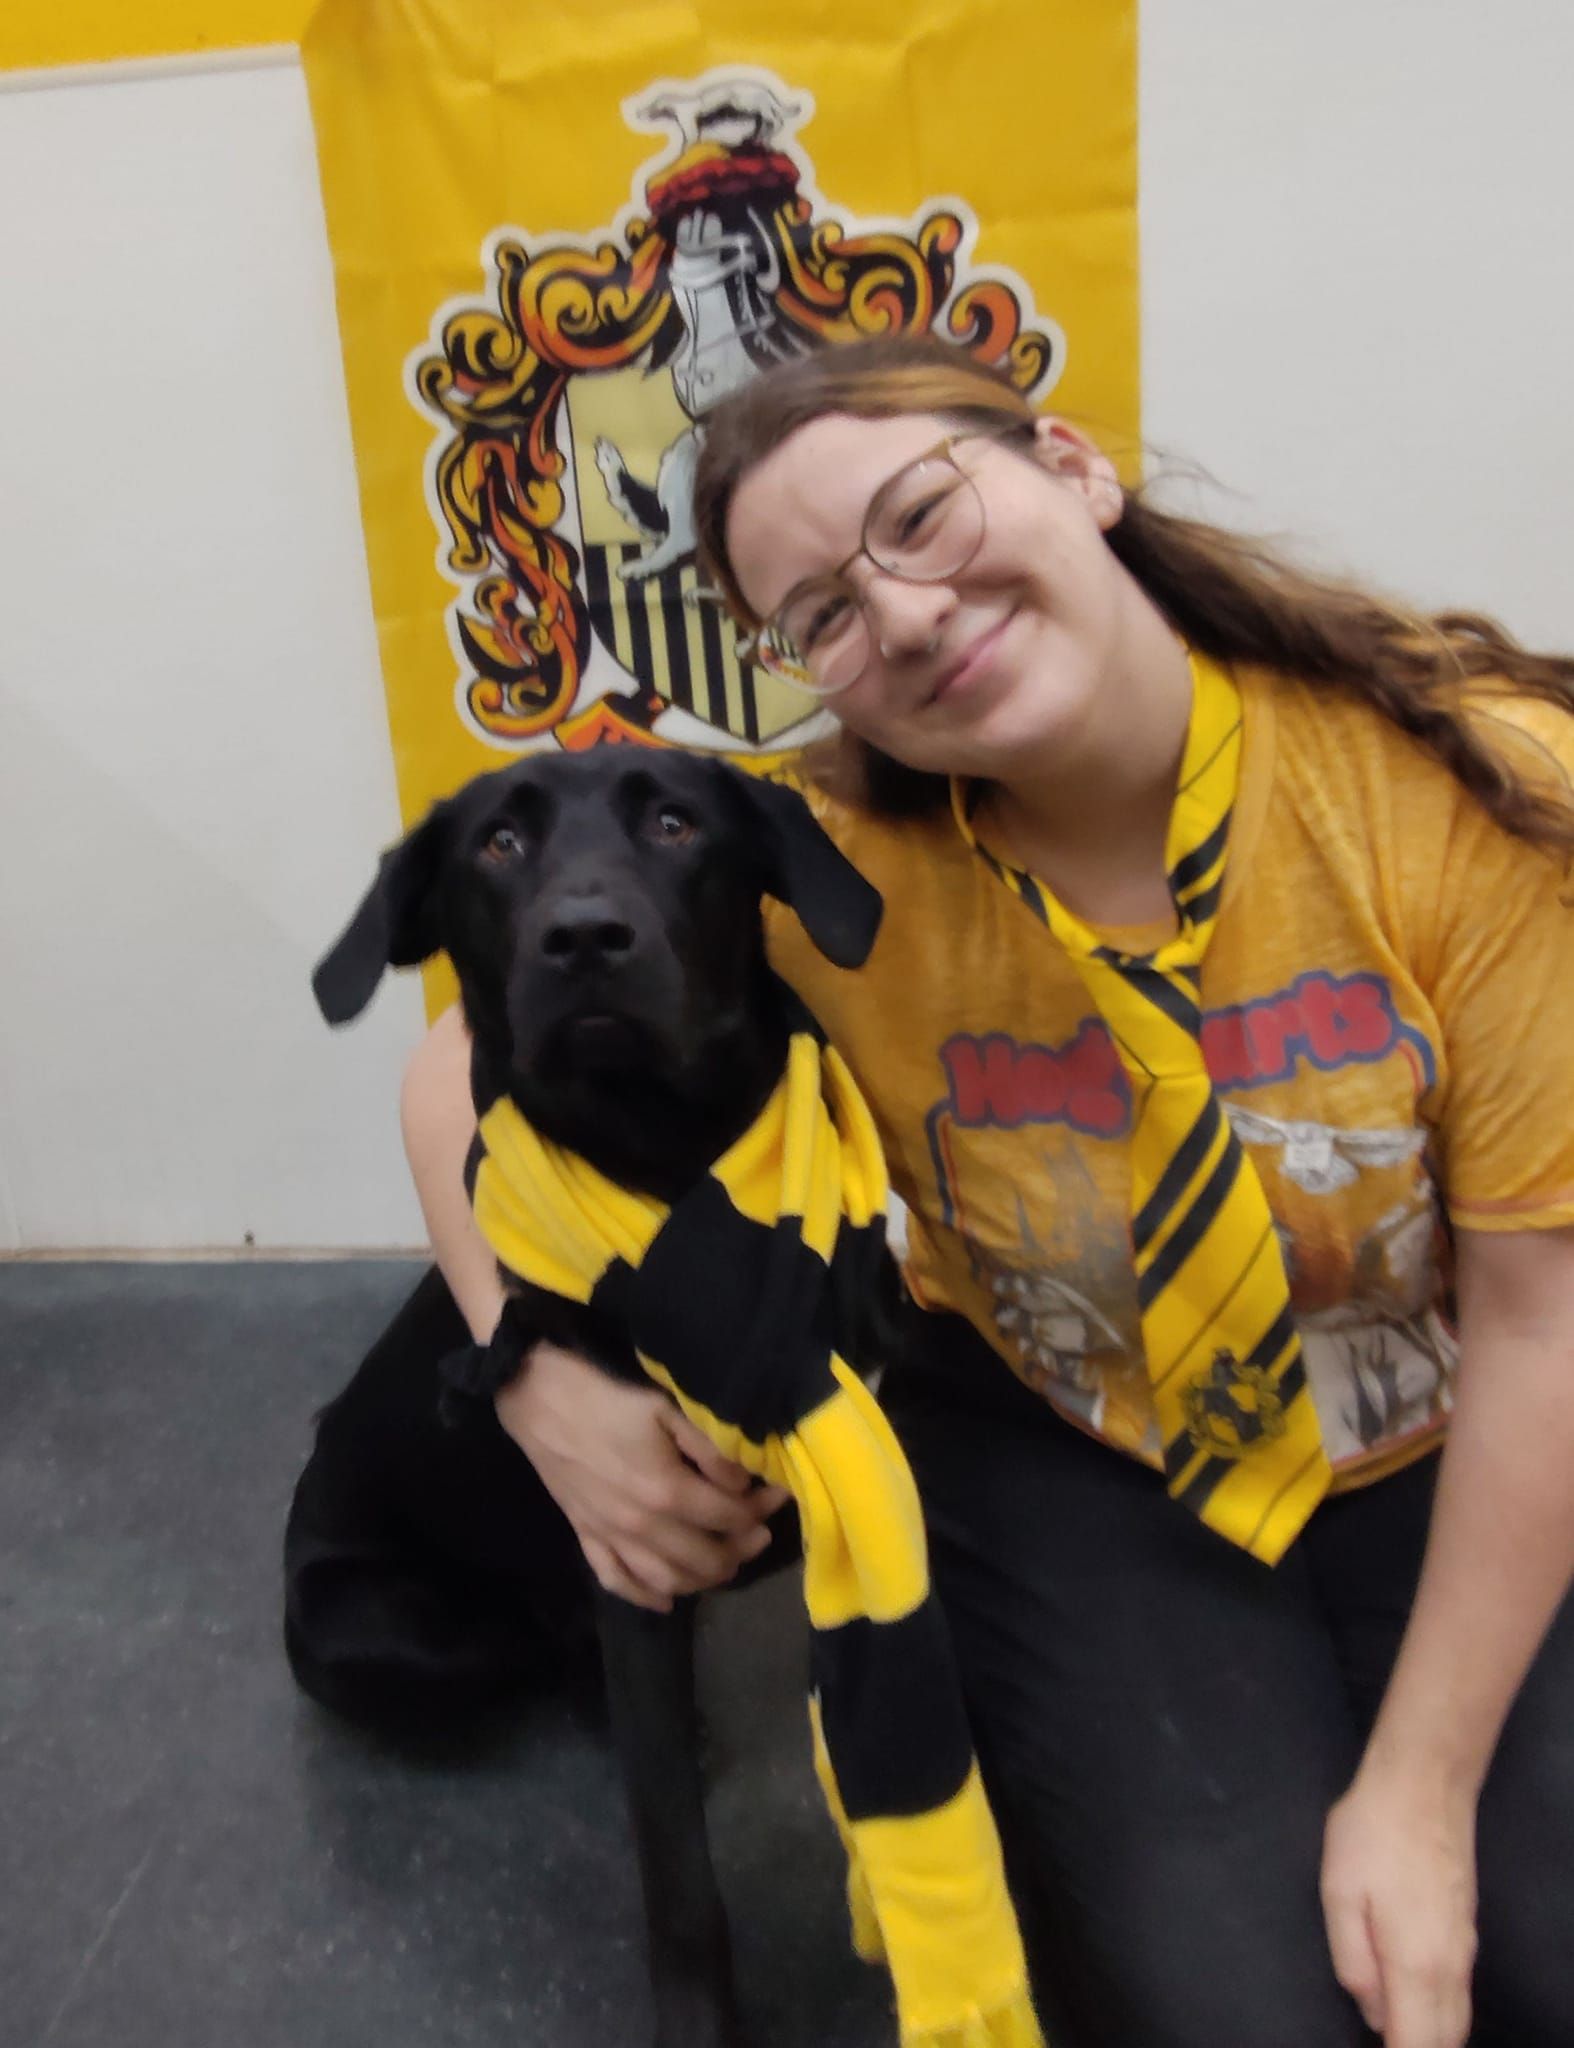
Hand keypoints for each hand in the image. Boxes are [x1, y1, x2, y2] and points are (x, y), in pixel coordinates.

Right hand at [495, 1340, 789, 1612]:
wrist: (538, 1398)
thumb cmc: (607, 1397)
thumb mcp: (666, 1408)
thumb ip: (709, 1449)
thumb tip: (741, 1484)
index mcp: (666, 1491)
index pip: (729, 1517)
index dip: (760, 1510)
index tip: (778, 1497)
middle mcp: (640, 1526)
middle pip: (704, 1558)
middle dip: (740, 1551)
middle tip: (759, 1535)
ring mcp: (610, 1536)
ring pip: (666, 1580)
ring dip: (702, 1580)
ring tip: (725, 1563)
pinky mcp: (585, 1536)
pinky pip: (616, 1580)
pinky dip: (643, 1596)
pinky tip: (665, 1600)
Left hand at [1321, 1764, 1477, 2047]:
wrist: (1424, 1784)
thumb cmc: (1372, 1834)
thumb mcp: (1340, 1894)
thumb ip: (1353, 1962)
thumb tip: (1370, 2011)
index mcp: (1416, 1965)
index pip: (1416, 2044)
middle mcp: (1451, 1967)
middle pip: (1444, 2040)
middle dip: (1414, 2047)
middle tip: (1376, 2039)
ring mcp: (1465, 1949)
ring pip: (1457, 2021)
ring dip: (1429, 2035)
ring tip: (1391, 2025)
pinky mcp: (1467, 1931)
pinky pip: (1460, 1995)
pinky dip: (1440, 2013)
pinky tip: (1411, 2000)